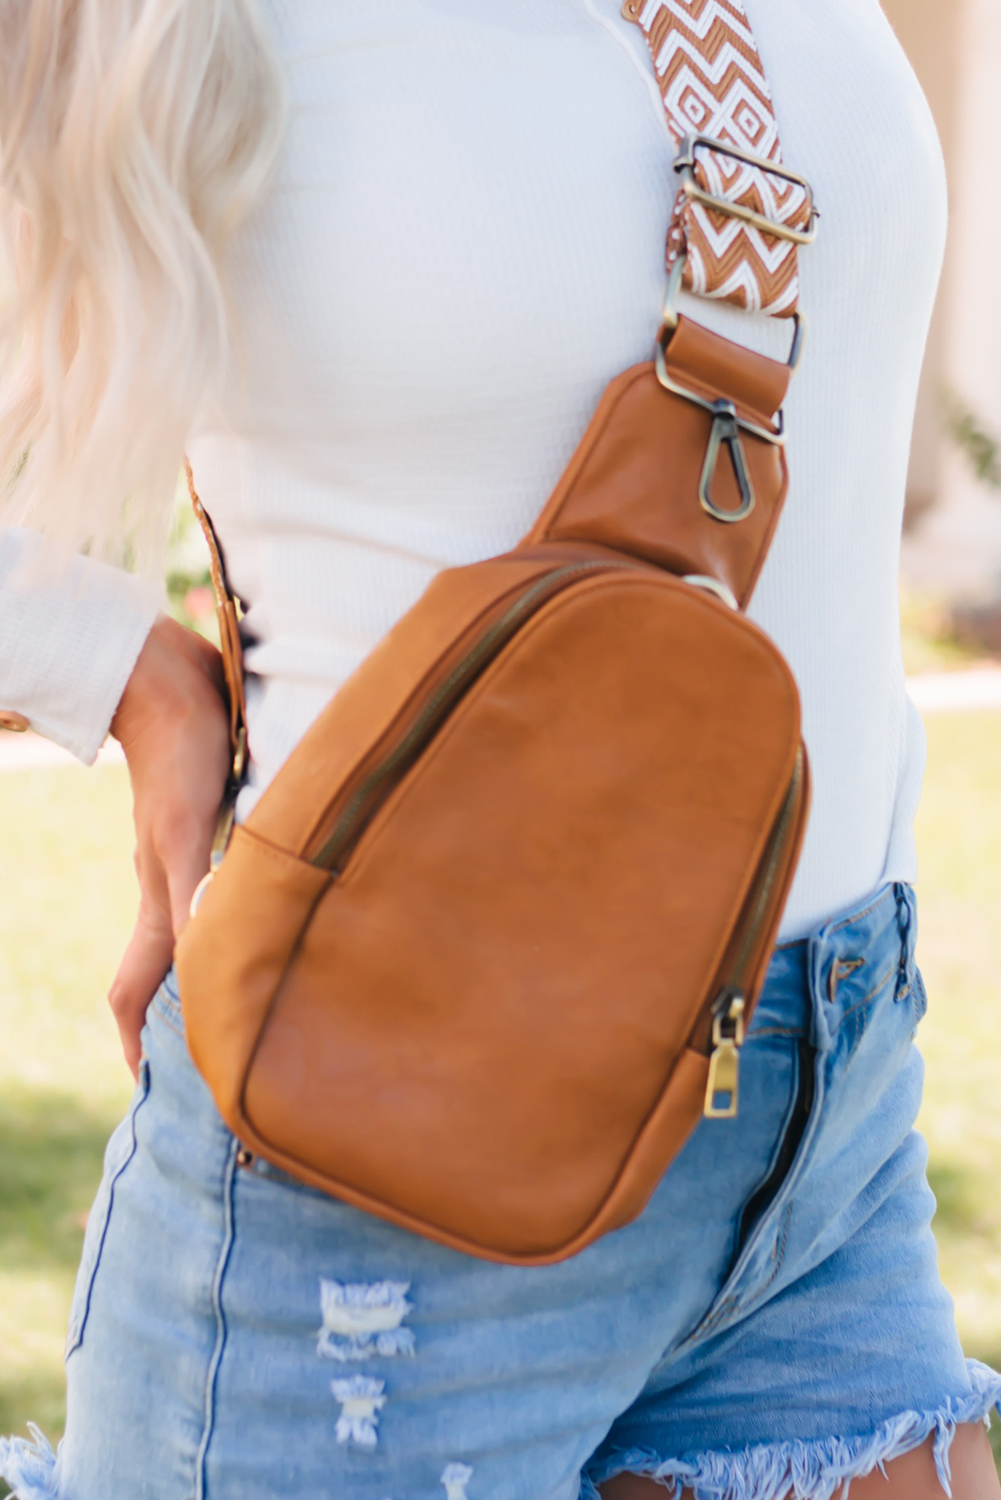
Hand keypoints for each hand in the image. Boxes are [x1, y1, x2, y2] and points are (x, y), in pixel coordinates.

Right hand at [108, 617, 231, 1076]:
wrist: (170, 678)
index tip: (152, 1092)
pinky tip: (270, 925)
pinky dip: (236, 923)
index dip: (138, 1044)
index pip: (136, 989)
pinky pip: (223, 893)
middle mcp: (174, 885)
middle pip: (167, 972)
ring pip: (199, 934)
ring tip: (249, 1009)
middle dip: (181, 1022)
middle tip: (216, 1064)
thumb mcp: (183, 827)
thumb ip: (191, 892)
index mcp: (161, 896)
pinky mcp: (213, 828)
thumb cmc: (180, 749)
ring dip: (213, 975)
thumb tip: (201, 967)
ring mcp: (190, 858)